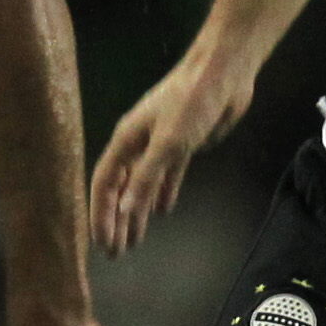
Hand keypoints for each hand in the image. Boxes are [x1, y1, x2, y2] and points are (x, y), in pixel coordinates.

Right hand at [91, 56, 250, 255]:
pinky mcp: (183, 144)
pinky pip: (168, 176)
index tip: (101, 242)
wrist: (223, 74)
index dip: (101, 213)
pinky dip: (163, 193)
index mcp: (127, 140)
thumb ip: (146, 177)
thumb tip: (125, 209)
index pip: (106, 183)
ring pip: (143, 185)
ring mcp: (161, 144)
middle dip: (116, 219)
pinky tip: (163, 212)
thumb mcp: (168, 142)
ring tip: (134, 241)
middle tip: (115, 251)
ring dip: (138, 212)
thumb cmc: (191, 102)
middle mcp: (139, 144)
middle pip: (122, 188)